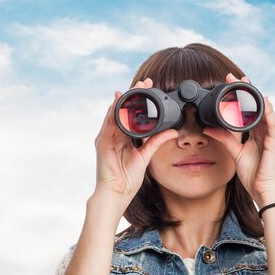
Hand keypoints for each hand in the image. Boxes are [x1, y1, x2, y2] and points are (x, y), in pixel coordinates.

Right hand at [93, 78, 177, 207]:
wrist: (116, 193)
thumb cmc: (127, 179)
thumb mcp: (145, 156)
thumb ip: (156, 142)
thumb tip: (172, 131)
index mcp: (124, 138)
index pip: (132, 115)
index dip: (141, 102)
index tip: (151, 89)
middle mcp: (114, 135)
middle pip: (124, 110)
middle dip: (134, 95)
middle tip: (145, 81)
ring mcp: (107, 138)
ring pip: (116, 112)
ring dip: (125, 99)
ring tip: (135, 87)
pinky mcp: (102, 142)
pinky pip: (108, 123)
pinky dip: (113, 111)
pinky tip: (118, 100)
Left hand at [201, 73, 274, 207]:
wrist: (262, 189)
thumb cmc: (253, 174)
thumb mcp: (234, 152)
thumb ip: (224, 139)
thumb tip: (208, 128)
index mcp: (256, 133)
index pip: (248, 110)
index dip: (239, 96)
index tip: (229, 83)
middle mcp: (265, 131)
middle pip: (256, 106)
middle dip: (246, 90)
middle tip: (235, 77)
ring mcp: (271, 134)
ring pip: (264, 110)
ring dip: (254, 95)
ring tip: (246, 82)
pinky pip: (271, 123)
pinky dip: (267, 111)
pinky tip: (263, 100)